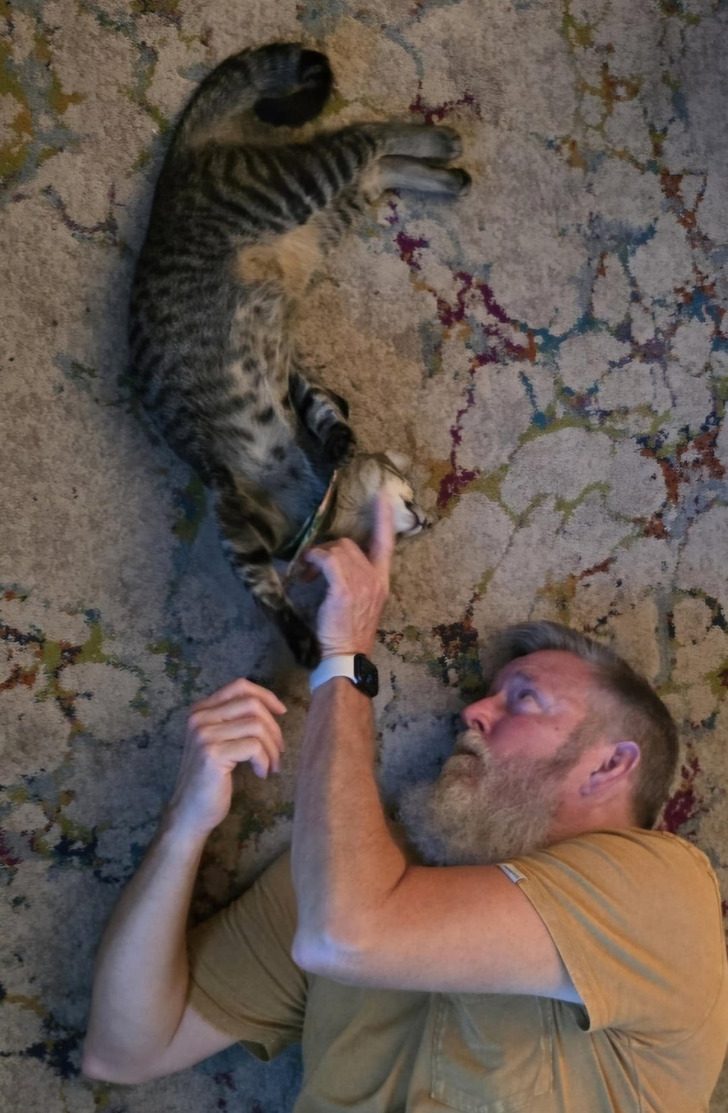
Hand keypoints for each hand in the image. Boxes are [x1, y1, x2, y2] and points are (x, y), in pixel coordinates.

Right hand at [166, 678, 286, 838]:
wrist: (190, 813)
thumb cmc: (210, 780)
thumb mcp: (220, 743)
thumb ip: (235, 722)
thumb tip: (272, 709)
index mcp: (200, 711)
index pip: (239, 686)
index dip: (266, 695)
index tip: (281, 711)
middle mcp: (199, 718)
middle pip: (252, 705)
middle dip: (274, 728)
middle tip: (279, 751)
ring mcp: (204, 735)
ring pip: (256, 726)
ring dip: (272, 748)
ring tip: (272, 766)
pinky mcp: (213, 753)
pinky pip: (254, 747)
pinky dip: (265, 761)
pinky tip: (261, 774)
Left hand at [306, 493, 394, 657]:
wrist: (348, 654)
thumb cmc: (351, 632)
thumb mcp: (364, 603)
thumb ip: (358, 581)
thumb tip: (338, 566)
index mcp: (383, 580)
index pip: (386, 543)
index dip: (383, 519)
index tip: (382, 496)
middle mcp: (375, 578)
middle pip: (351, 544)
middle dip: (330, 550)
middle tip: (315, 567)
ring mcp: (361, 582)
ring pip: (337, 550)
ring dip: (318, 557)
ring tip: (309, 574)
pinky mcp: (344, 588)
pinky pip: (327, 560)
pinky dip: (314, 560)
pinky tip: (308, 569)